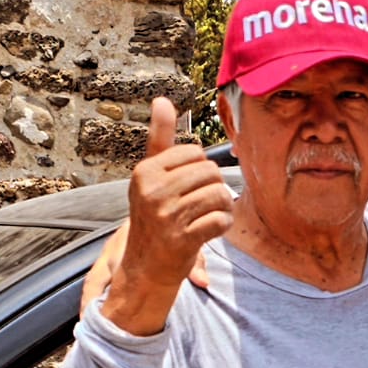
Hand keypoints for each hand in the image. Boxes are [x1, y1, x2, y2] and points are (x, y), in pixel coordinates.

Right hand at [98, 97, 233, 333]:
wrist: (144, 267)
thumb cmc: (154, 215)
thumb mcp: (151, 176)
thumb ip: (160, 138)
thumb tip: (161, 100)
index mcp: (145, 172)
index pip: (196, 153)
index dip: (199, 169)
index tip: (185, 187)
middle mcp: (152, 192)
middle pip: (211, 172)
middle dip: (213, 187)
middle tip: (198, 204)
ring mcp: (166, 217)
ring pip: (220, 194)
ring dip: (221, 207)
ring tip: (205, 216)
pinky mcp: (181, 240)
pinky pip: (222, 220)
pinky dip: (222, 225)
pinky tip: (208, 230)